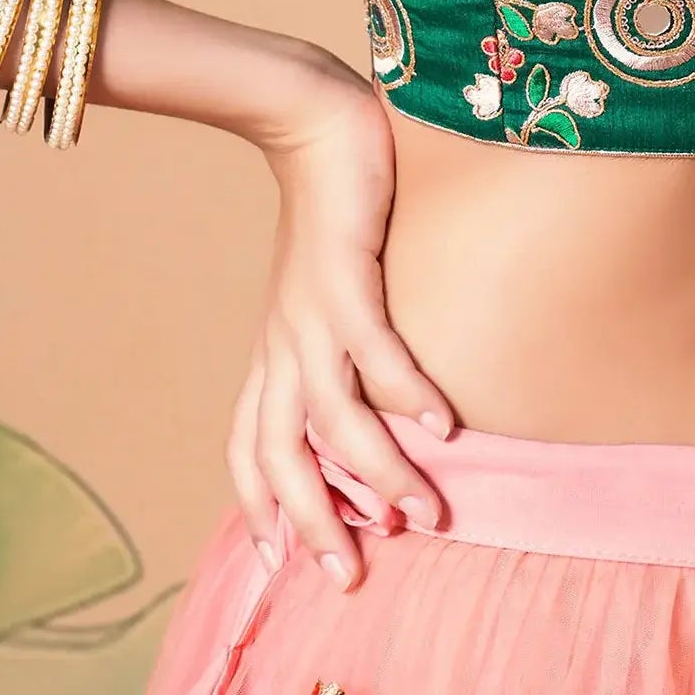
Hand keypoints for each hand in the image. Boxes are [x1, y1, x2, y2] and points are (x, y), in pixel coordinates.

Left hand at [224, 46, 457, 588]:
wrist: (311, 117)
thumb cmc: (333, 209)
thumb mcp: (328, 290)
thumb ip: (344, 344)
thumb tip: (385, 397)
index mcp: (275, 351)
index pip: (253, 446)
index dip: (265, 505)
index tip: (288, 562)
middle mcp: (284, 344)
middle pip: (282, 455)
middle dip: (314, 521)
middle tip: (352, 576)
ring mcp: (309, 313)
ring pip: (333, 416)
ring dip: (379, 470)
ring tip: (428, 511)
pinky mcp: (342, 274)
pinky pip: (373, 347)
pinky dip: (405, 388)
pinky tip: (442, 424)